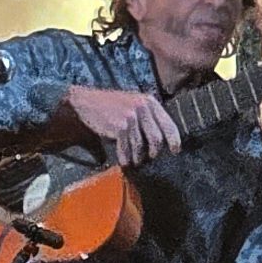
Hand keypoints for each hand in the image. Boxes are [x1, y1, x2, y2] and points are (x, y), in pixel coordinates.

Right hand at [63, 83, 183, 166]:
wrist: (86, 102)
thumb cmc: (110, 105)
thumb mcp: (133, 103)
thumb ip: (148, 116)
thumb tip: (160, 138)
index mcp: (149, 101)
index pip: (169, 124)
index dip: (174, 140)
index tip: (175, 150)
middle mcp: (143, 107)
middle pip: (157, 138)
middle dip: (154, 151)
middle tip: (151, 157)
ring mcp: (131, 117)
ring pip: (141, 145)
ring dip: (138, 156)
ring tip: (135, 160)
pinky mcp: (120, 126)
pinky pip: (127, 148)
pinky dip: (125, 156)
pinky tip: (124, 161)